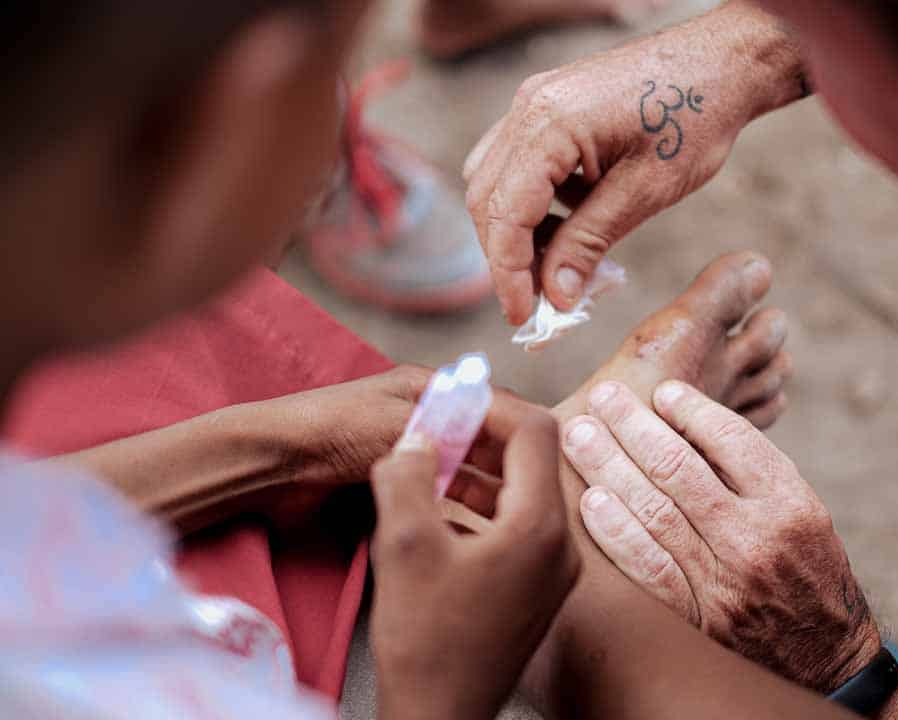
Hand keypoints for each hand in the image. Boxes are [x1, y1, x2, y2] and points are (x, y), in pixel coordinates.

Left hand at [257, 365, 542, 522]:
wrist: (271, 464)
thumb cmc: (330, 431)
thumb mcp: (400, 423)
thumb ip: (454, 426)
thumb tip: (506, 426)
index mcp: (428, 387)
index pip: (493, 403)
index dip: (521, 431)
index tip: (546, 460)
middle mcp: (424, 414)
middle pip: (483, 438)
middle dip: (510, 464)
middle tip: (534, 495)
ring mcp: (409, 448)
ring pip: (466, 467)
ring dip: (489, 488)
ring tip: (512, 517)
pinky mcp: (394, 478)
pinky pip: (442, 489)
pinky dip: (461, 502)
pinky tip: (477, 523)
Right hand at [371, 413, 578, 719]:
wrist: (440, 717)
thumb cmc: (427, 645)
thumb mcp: (403, 545)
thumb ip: (406, 476)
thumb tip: (414, 438)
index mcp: (539, 528)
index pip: (534, 431)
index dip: (491, 406)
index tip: (453, 401)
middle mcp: (560, 546)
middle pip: (532, 460)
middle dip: (480, 437)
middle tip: (436, 429)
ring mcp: (553, 570)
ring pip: (522, 493)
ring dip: (476, 472)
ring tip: (427, 468)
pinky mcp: (536, 589)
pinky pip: (516, 526)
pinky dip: (481, 507)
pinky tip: (437, 510)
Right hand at [463, 2, 805, 324]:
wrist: (723, 63)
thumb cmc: (694, 117)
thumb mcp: (645, 192)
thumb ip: (590, 242)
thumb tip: (556, 295)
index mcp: (549, 123)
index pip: (503, 213)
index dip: (509, 273)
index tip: (525, 316)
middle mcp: (529, 106)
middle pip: (487, 198)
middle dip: (508, 256)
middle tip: (541, 301)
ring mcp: (534, 102)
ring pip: (495, 182)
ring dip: (518, 232)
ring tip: (561, 267)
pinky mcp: (548, 107)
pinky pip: (517, 163)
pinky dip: (533, 203)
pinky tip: (571, 224)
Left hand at [561, 379, 877, 693]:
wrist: (826, 660)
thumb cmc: (808, 572)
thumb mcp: (802, 513)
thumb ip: (753, 472)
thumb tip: (688, 422)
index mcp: (789, 503)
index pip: (731, 439)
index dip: (689, 408)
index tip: (661, 391)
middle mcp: (756, 539)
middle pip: (678, 467)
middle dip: (632, 425)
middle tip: (603, 396)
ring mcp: (723, 582)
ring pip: (653, 510)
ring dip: (609, 466)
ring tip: (582, 436)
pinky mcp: (697, 618)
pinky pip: (646, 568)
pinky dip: (616, 532)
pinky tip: (591, 501)